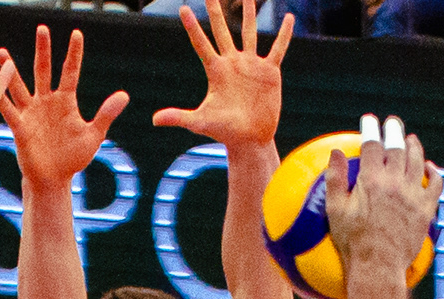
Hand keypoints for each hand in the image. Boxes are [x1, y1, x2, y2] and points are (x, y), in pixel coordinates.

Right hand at [0, 24, 127, 196]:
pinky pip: (9, 110)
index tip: (76, 33)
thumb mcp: (92, 136)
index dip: (73, 53)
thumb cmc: (73, 159)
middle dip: (43, 50)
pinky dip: (0, 98)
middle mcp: (47, 101)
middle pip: (43, 70)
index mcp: (65, 100)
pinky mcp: (20, 127)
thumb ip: (106, 114)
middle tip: (42, 29)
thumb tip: (124, 95)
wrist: (53, 180)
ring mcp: (31, 112)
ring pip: (20, 86)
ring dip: (11, 70)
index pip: (70, 71)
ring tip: (1, 52)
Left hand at [153, 5, 292, 154]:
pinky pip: (278, 48)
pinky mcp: (269, 72)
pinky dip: (284, 34)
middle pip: (222, 30)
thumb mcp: (200, 122)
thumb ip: (178, 117)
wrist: (249, 140)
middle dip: (216, 10)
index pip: (201, 44)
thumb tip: (154, 120)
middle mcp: (232, 63)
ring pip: (249, 32)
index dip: (192, 26)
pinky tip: (289, 18)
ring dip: (249, 13)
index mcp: (216, 71)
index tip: (183, 8)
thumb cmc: (224, 132)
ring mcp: (251, 65)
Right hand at [324, 117, 440, 289]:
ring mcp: (412, 194)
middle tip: (392, 123)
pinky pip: (435, 184)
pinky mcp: (426, 209)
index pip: (372, 144)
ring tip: (410, 139)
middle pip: (397, 146)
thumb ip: (335, 180)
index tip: (369, 120)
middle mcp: (394, 182)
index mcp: (371, 180)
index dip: (371, 128)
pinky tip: (430, 167)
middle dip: (394, 130)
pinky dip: (433, 172)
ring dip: (414, 146)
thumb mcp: (335, 213)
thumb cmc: (352, 244)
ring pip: (417, 160)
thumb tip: (334, 153)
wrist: (378, 269)